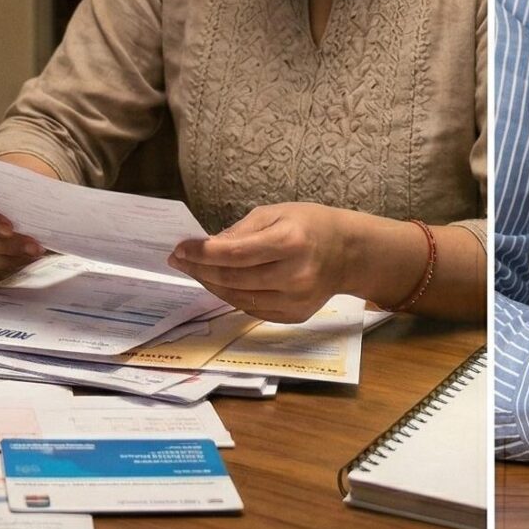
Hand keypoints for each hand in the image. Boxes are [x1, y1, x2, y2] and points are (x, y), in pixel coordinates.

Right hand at [0, 172, 43, 281]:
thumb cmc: (3, 186)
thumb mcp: (7, 180)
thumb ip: (16, 190)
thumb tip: (41, 206)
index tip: (10, 227)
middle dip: (7, 245)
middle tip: (34, 246)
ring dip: (8, 259)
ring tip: (33, 254)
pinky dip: (1, 270)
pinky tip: (20, 262)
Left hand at [166, 202, 380, 322]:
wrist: (349, 254)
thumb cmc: (310, 225)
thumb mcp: (276, 212)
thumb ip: (240, 231)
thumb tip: (206, 248)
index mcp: (290, 242)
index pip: (234, 254)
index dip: (201, 254)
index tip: (179, 249)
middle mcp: (293, 275)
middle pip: (232, 279)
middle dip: (199, 270)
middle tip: (180, 260)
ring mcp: (294, 300)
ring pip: (237, 298)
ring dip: (210, 285)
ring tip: (196, 271)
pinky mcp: (294, 315)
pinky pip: (251, 309)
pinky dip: (231, 296)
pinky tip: (220, 284)